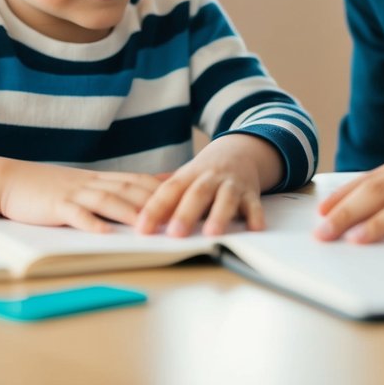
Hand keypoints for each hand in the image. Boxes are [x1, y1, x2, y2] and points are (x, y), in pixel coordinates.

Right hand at [0, 160, 162, 232]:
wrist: (10, 180)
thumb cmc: (49, 187)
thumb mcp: (85, 183)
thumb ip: (114, 186)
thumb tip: (145, 187)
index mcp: (100, 179)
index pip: (138, 180)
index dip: (163, 188)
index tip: (186, 195)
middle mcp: (92, 183)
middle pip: (129, 189)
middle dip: (155, 201)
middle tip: (177, 213)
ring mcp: (74, 193)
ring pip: (107, 200)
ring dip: (129, 212)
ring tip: (147, 225)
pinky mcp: (55, 205)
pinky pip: (75, 214)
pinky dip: (91, 223)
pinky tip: (104, 233)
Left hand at [134, 134, 280, 236]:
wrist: (241, 151)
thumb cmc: (206, 172)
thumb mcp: (183, 176)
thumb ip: (161, 191)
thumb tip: (128, 206)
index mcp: (189, 175)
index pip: (168, 191)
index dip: (154, 209)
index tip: (142, 229)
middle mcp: (210, 178)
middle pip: (197, 194)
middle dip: (186, 213)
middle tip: (175, 233)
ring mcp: (232, 184)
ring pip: (226, 198)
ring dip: (219, 215)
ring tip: (212, 233)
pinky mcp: (252, 192)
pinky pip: (255, 204)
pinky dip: (256, 216)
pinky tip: (255, 229)